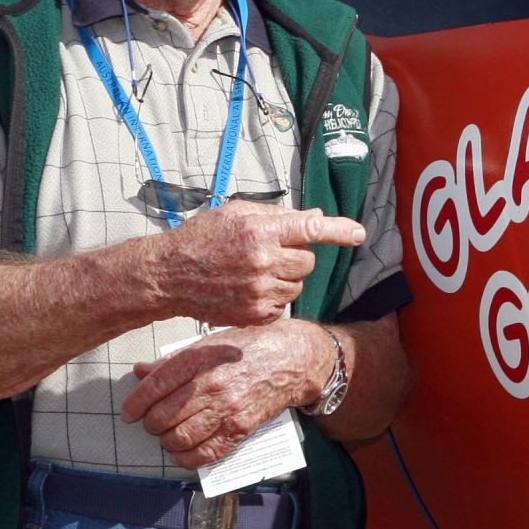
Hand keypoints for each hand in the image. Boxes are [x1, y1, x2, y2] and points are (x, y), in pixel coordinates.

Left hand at [122, 320, 332, 467]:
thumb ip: (173, 360)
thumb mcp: (208, 343)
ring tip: (169, 436)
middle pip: (162, 417)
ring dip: (168, 442)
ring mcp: (227, 409)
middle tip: (153, 423)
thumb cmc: (248, 347)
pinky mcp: (241, 428)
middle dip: (151, 425)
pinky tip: (184, 452)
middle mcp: (211, 385)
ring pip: (180, 438)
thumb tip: (140, 372)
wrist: (291, 359)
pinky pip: (205, 454)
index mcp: (198, 360)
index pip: (154, 387)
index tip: (129, 414)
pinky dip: (188, 458)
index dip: (135, 405)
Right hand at [146, 200, 363, 326]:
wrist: (169, 275)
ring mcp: (260, 291)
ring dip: (287, 279)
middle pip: (308, 261)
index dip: (339, 230)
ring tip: (256, 272)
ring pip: (299, 285)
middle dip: (297, 256)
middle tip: (272, 253)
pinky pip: (284, 305)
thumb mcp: (237, 213)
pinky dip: (275, 298)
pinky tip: (250, 289)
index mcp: (260, 231)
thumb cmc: (202, 238)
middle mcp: (263, 261)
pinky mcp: (255, 314)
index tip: (359, 233)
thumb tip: (317, 216)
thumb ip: (279, 215)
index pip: (310, 228)